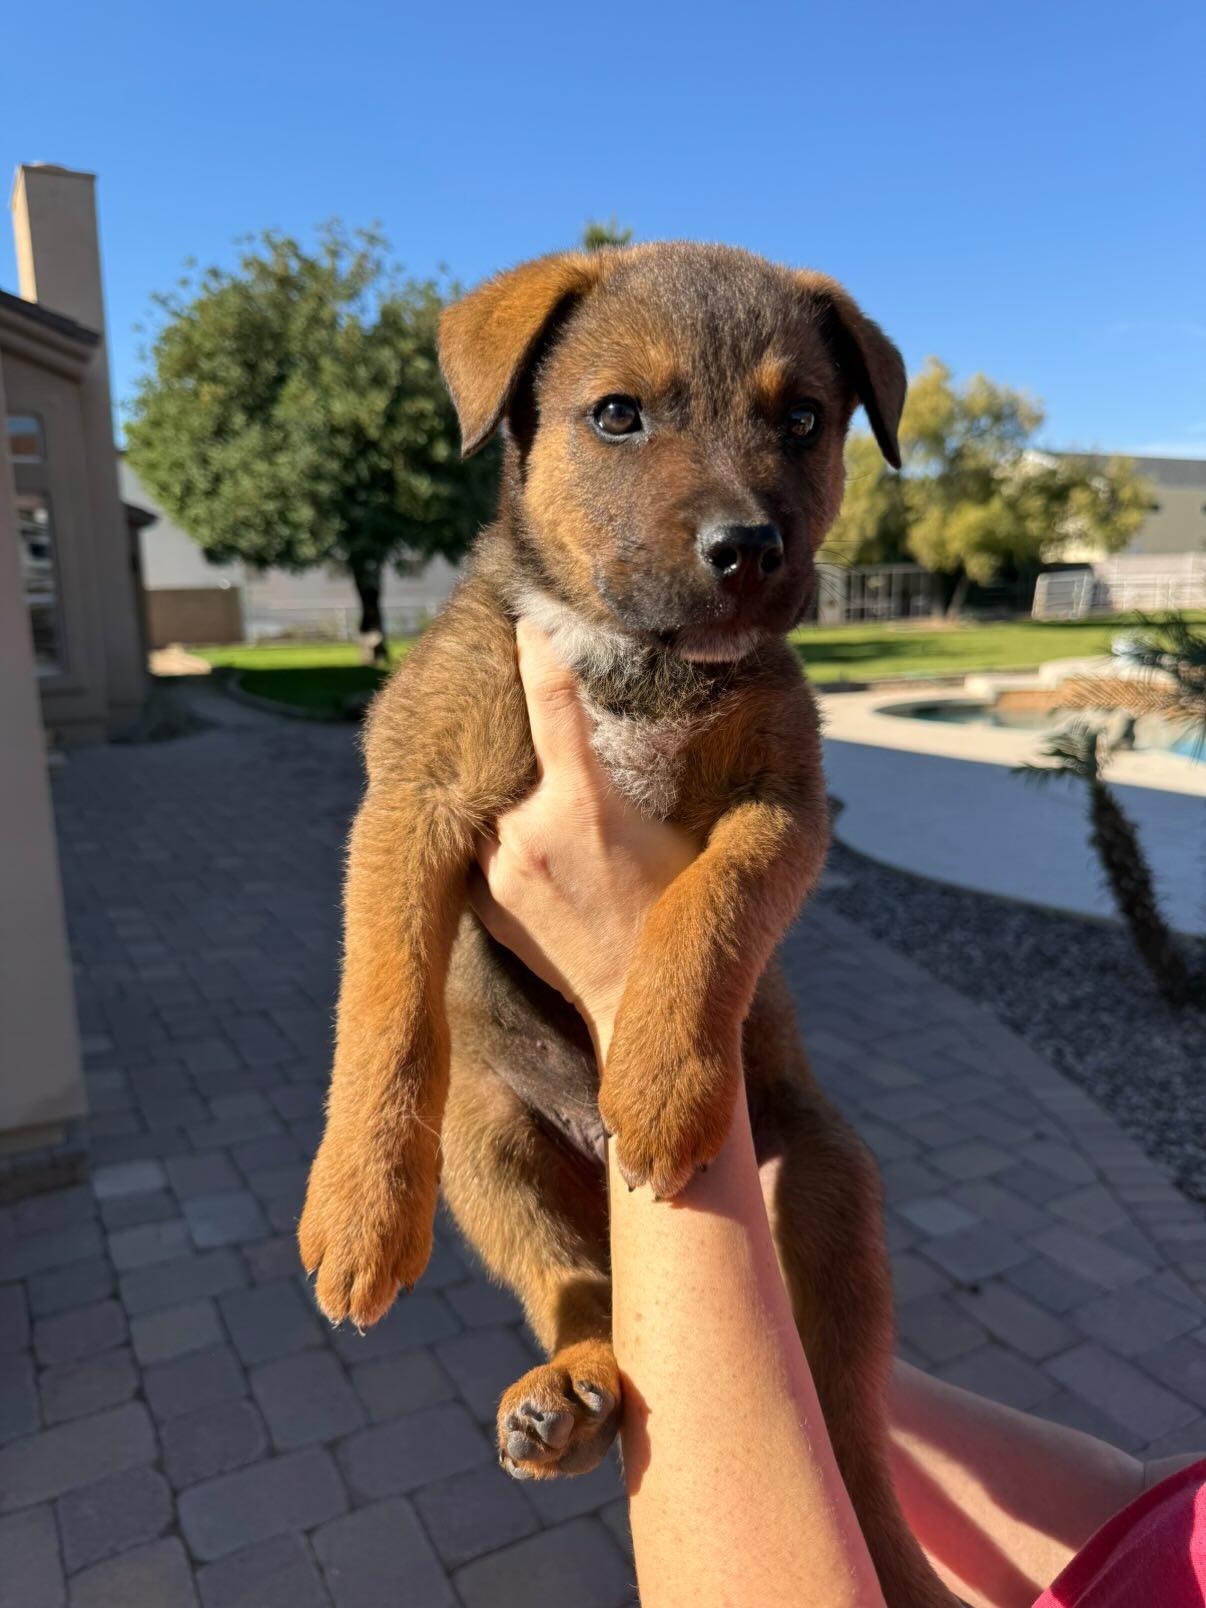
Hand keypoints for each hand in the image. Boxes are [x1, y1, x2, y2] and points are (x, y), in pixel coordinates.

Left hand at [469, 619, 696, 1060]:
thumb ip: (641, 768)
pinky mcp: (482, 896)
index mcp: (582, 803)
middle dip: (512, 705)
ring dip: (498, 764)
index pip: (549, 696)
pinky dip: (492, 814)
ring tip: (512, 744)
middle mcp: (526, 829)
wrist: (634, 1002)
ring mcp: (495, 866)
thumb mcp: (678, 828)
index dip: (537, 646)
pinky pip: (478, 835)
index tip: (527, 612)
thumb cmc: (677, 910)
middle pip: (510, 740)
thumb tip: (634, 704)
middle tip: (512, 657)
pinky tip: (515, 809)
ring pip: (487, 789)